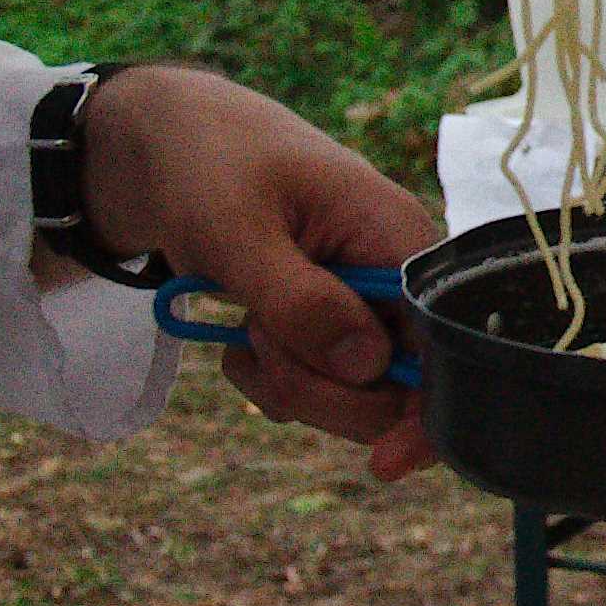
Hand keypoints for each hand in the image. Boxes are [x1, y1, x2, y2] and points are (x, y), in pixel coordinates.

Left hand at [83, 65, 442, 476]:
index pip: (448, 345)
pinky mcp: (326, 317)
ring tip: (243, 325)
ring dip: (290, 382)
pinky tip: (240, 338)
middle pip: (398, 387)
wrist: (157, 139)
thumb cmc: (202, 165)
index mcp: (399, 239)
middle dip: (322, 389)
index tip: (380, 466)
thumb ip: (302, 301)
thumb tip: (369, 367)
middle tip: (258, 340)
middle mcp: (395, 275)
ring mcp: (361, 299)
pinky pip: (319, 382)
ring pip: (354, 393)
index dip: (427, 415)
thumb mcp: (238, 232)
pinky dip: (274, 377)